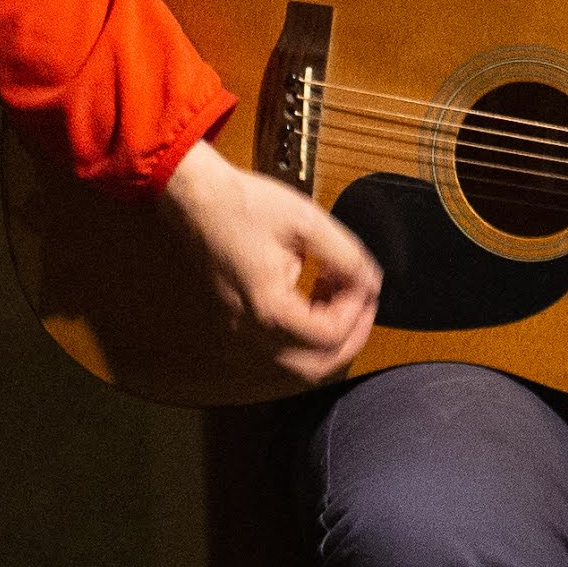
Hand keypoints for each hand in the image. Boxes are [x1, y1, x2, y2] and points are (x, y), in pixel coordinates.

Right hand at [160, 137, 380, 387]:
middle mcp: (251, 328)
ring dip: (327, 339)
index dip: (358, 311)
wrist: (197, 198)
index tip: (366, 282)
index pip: (328, 336)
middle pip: (313, 368)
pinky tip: (316, 296)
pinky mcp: (240, 320)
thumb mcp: (308, 222)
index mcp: (268, 307)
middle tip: (364, 306)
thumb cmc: (243, 204)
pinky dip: (307, 332)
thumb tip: (370, 281)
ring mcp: (242, 328)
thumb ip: (347, 256)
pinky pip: (280, 346)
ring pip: (297, 363)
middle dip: (348, 340)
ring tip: (340, 297)